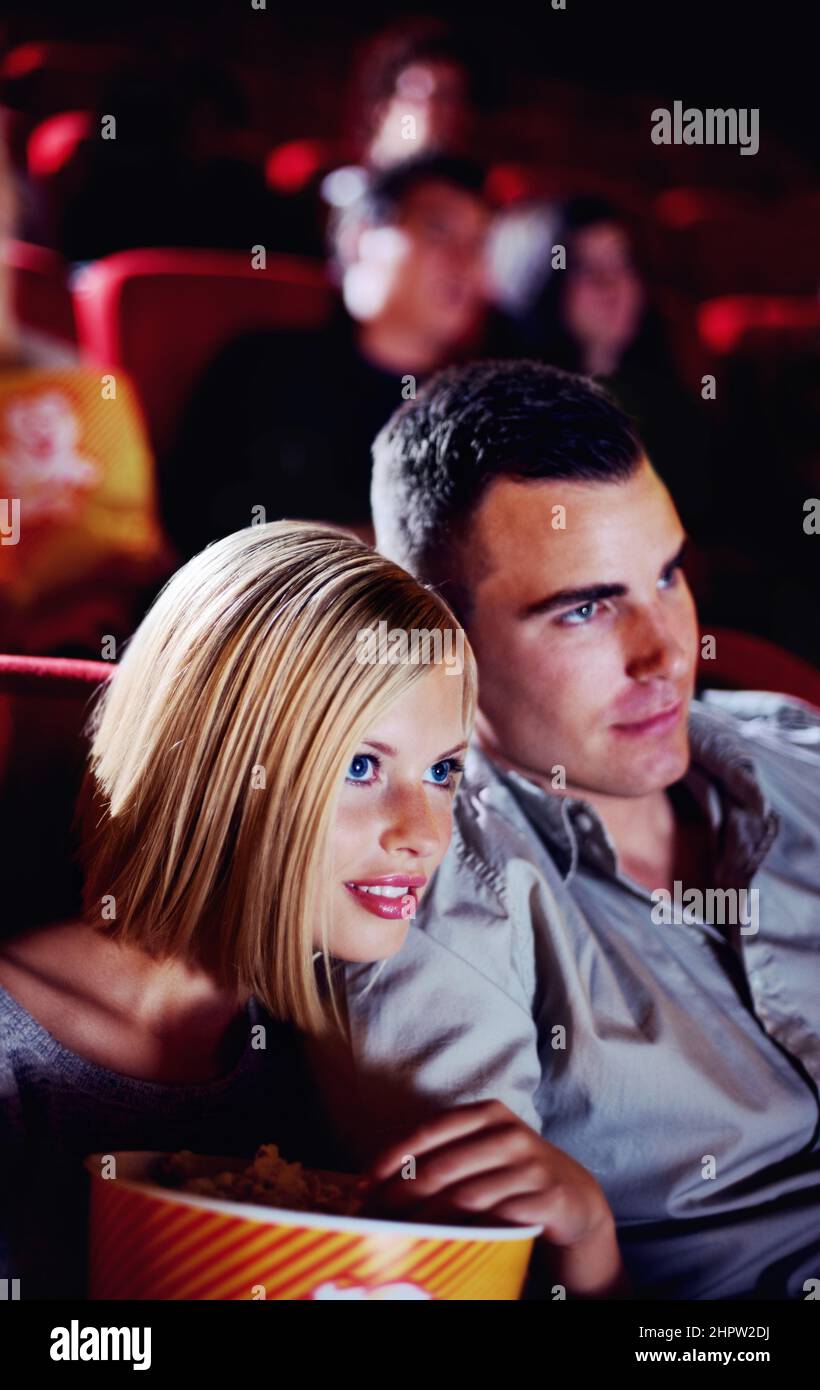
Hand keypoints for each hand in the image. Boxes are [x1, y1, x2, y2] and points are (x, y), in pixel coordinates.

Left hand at [365, 1099, 627, 1296]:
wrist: (575, 1198)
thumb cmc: (512, 1175)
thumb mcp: (482, 1151)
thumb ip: (442, 1155)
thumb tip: (375, 1182)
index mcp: (488, 1114)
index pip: (428, 1131)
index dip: (392, 1158)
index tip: (363, 1186)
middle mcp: (510, 1134)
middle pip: (441, 1168)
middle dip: (400, 1198)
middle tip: (374, 1222)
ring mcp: (532, 1167)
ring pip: (464, 1198)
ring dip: (426, 1223)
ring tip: (401, 1239)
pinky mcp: (548, 1200)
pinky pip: (496, 1221)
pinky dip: (467, 1235)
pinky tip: (447, 1245)